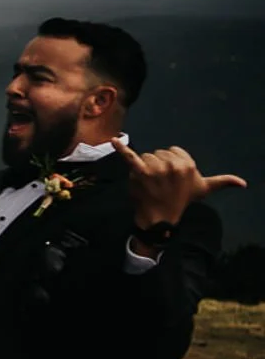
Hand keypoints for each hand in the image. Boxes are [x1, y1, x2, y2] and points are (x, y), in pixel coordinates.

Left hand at [119, 143, 245, 233]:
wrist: (160, 217)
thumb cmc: (182, 200)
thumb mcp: (204, 189)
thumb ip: (223, 182)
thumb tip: (244, 183)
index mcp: (188, 164)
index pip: (172, 150)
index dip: (170, 162)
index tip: (172, 177)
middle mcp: (173, 164)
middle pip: (158, 153)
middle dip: (157, 165)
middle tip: (161, 182)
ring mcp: (156, 168)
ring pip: (145, 156)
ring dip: (145, 167)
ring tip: (150, 183)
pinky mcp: (139, 172)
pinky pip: (130, 156)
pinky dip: (120, 149)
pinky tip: (114, 141)